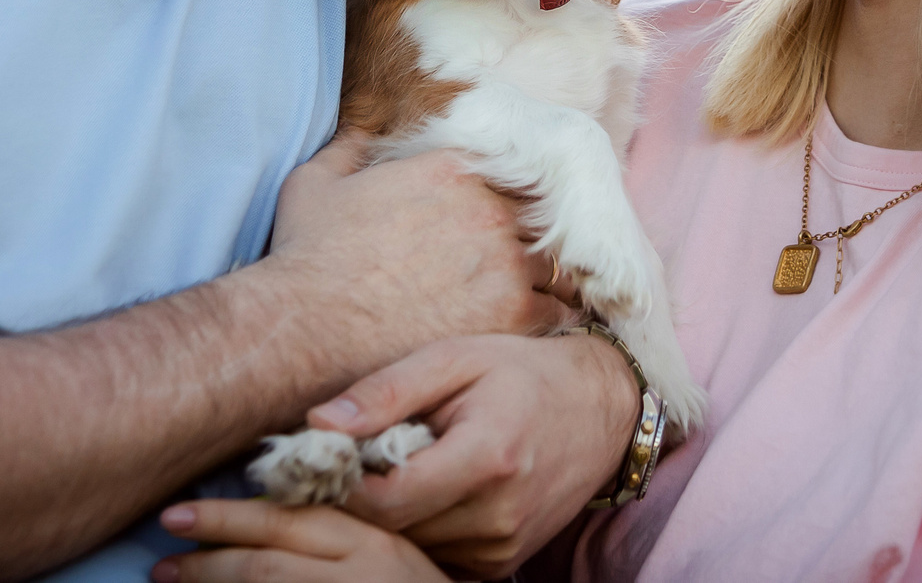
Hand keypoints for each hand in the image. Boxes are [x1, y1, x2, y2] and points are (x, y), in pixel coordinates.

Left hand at [151, 501, 440, 581]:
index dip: (230, 517)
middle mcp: (361, 573)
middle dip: (208, 554)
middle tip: (163, 548)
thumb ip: (343, 532)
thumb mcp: (392, 553)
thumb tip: (268, 519)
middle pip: (270, 562)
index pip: (291, 521)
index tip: (182, 514)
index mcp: (374, 539)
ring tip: (167, 578)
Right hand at [266, 139, 572, 356]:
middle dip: (529, 239)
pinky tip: (534, 331)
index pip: (509, 173)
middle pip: (538, 217)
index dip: (506, 200)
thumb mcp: (316, 183)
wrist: (307, 324)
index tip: (499, 225)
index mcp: (453, 169)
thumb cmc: (308, 256)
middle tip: (519, 266)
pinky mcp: (512, 312)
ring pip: (554, 263)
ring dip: (544, 279)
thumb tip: (360, 129)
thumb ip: (348, 148)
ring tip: (534, 300)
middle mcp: (488, 207)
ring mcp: (505, 260)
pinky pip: (557, 312)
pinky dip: (549, 320)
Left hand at [317, 333, 640, 578]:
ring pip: (411, 546)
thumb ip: (387, 392)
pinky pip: (436, 554)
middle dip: (362, 497)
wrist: (601, 408)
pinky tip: (427, 488)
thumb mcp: (455, 359)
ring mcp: (503, 546)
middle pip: (394, 529)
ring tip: (395, 467)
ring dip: (390, 516)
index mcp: (487, 458)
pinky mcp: (503, 562)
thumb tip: (319, 424)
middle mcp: (499, 515)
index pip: (386, 499)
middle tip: (352, 458)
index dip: (345, 481)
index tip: (327, 455)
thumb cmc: (523, 373)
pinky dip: (420, 527)